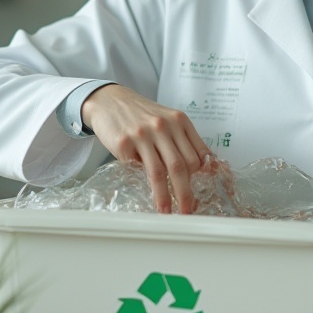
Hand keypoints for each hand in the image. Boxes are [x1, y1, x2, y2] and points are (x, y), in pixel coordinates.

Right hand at [80, 85, 210, 212]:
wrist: (109, 100)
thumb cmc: (141, 115)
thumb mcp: (168, 120)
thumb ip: (183, 140)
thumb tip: (203, 168)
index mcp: (180, 121)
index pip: (198, 154)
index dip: (201, 178)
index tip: (201, 194)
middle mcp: (164, 126)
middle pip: (182, 166)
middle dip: (186, 193)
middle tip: (188, 210)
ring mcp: (143, 134)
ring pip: (160, 171)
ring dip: (165, 196)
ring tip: (167, 211)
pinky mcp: (124, 142)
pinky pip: (136, 168)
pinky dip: (141, 181)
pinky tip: (143, 189)